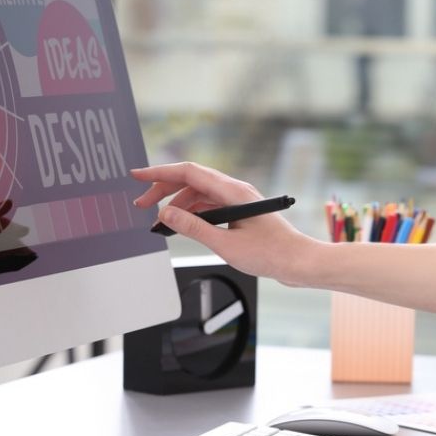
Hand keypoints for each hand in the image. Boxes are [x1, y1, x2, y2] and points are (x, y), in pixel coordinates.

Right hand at [130, 162, 323, 285]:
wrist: (298, 263)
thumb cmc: (271, 254)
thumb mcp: (226, 245)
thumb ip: (194, 229)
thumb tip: (166, 214)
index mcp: (233, 192)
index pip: (189, 173)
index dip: (159, 173)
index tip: (137, 176)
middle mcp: (235, 191)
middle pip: (191, 181)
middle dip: (163, 190)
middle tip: (141, 205)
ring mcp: (238, 201)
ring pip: (199, 194)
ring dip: (177, 204)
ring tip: (159, 222)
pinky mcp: (240, 213)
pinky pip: (210, 206)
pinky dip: (192, 213)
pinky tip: (180, 225)